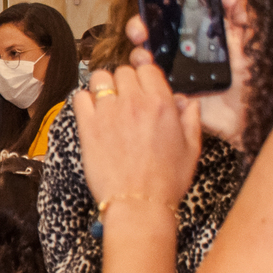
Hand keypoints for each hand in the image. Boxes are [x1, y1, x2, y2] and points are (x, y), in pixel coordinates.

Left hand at [73, 64, 201, 212]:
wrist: (139, 204)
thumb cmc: (166, 181)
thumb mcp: (192, 148)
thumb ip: (190, 119)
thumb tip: (186, 102)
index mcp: (161, 104)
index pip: (147, 68)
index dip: (144, 74)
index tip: (142, 83)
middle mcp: (134, 103)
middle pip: (123, 71)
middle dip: (125, 82)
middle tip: (126, 99)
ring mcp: (109, 113)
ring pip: (100, 78)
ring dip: (103, 86)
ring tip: (107, 103)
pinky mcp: (88, 127)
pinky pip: (80, 98)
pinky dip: (84, 100)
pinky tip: (92, 113)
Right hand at [126, 0, 251, 149]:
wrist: (257, 112)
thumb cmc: (258, 74)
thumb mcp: (250, 33)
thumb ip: (236, 5)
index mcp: (197, 35)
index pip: (169, 18)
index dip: (154, 9)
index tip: (148, 2)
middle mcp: (182, 54)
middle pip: (149, 36)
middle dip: (138, 29)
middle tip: (141, 30)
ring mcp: (174, 76)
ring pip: (143, 62)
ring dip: (139, 55)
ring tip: (147, 56)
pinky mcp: (171, 97)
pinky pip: (150, 89)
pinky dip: (145, 82)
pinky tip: (152, 78)